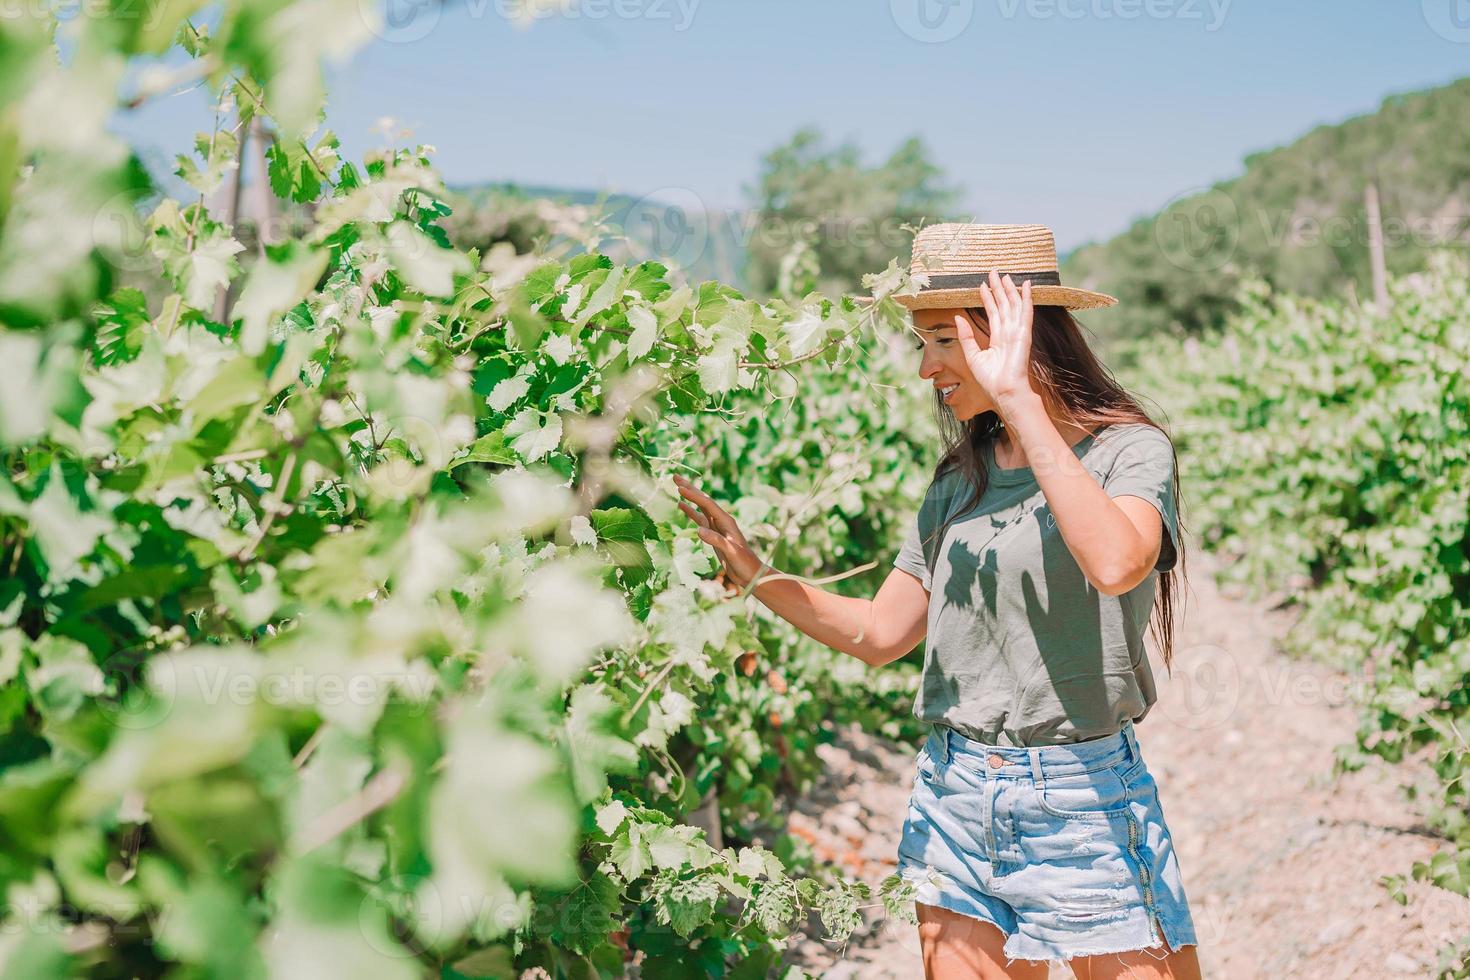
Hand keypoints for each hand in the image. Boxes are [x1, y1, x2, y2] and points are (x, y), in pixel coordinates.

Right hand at [672, 474, 763, 587]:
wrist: (750, 574)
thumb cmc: (744, 562)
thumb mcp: (730, 551)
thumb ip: (716, 540)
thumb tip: (698, 530)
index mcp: (726, 521)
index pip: (707, 504)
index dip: (693, 495)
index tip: (679, 487)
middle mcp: (721, 520)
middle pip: (703, 500)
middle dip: (690, 488)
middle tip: (675, 477)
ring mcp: (717, 526)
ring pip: (700, 507)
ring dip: (689, 497)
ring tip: (677, 486)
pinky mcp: (713, 534)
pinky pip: (699, 519)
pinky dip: (690, 511)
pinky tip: (681, 505)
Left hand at [955, 271, 1036, 409]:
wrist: (1003, 391)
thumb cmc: (990, 380)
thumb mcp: (972, 355)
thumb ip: (966, 336)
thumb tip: (957, 316)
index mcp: (998, 339)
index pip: (992, 313)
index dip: (988, 299)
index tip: (982, 285)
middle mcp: (1008, 333)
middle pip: (1003, 306)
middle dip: (999, 289)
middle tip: (994, 272)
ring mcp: (1017, 332)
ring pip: (1014, 305)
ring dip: (1010, 290)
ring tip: (1005, 275)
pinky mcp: (1024, 333)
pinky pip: (1026, 312)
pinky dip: (1027, 298)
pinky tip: (1027, 285)